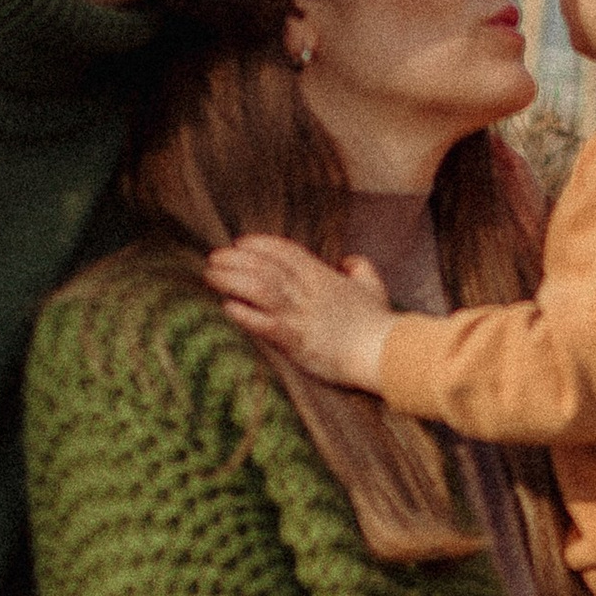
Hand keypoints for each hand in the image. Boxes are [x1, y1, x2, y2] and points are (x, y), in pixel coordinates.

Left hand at [206, 236, 395, 392]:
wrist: (385, 353)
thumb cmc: (380, 325)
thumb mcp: (374, 288)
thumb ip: (361, 269)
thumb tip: (349, 261)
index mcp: (323, 277)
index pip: (284, 251)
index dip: (259, 243)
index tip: (239, 243)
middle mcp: (307, 291)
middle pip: (264, 265)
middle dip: (234, 259)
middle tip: (213, 258)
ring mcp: (300, 315)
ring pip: (258, 288)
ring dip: (231, 280)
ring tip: (211, 276)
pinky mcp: (296, 340)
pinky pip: (263, 323)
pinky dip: (243, 314)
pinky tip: (227, 308)